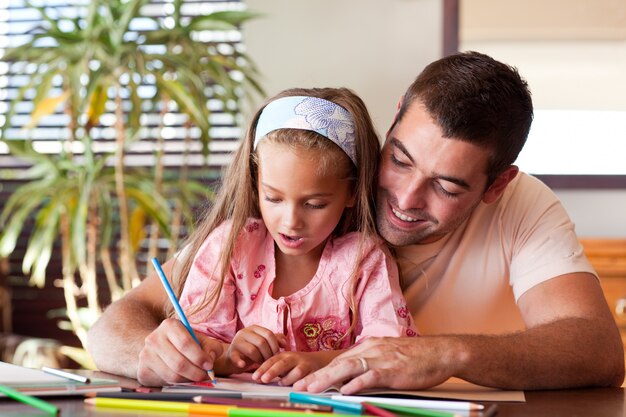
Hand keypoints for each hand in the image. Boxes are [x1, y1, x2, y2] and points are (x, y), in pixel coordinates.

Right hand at [137, 318, 222, 385]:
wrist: (159, 347)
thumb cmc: (184, 342)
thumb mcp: (199, 339)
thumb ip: (211, 346)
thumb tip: (210, 358)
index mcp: (169, 326)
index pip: (185, 343)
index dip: (199, 357)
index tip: (209, 365)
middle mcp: (154, 339)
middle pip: (178, 363)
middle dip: (196, 372)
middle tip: (206, 376)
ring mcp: (146, 355)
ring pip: (172, 375)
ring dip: (188, 379)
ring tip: (196, 377)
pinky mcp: (143, 370)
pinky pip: (164, 382)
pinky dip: (177, 383)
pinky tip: (183, 377)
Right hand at [223, 325, 286, 372]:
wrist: (234, 358)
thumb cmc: (252, 349)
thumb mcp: (263, 343)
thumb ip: (275, 340)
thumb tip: (285, 343)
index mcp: (254, 328)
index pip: (268, 333)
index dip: (275, 345)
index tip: (277, 354)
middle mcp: (244, 332)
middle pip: (261, 342)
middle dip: (268, 354)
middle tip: (270, 361)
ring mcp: (237, 342)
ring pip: (252, 350)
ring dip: (260, 360)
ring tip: (262, 364)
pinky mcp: (231, 353)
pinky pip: (236, 357)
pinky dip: (240, 362)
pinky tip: (243, 365)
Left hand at [252, 351, 329, 385]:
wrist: (318, 360)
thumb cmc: (296, 364)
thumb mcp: (284, 363)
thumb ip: (272, 369)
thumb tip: (257, 378)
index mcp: (284, 355)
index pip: (271, 360)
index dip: (263, 368)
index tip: (255, 377)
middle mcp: (294, 358)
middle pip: (282, 364)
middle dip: (272, 372)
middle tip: (263, 379)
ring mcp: (304, 364)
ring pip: (296, 372)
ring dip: (288, 380)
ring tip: (282, 383)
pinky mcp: (314, 371)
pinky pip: (307, 379)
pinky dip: (301, 384)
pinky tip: (296, 387)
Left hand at [293, 336, 458, 393]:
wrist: (442, 352)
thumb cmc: (419, 357)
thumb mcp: (390, 356)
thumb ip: (373, 364)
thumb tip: (355, 377)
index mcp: (370, 346)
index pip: (340, 359)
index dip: (321, 371)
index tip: (306, 380)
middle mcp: (372, 349)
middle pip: (338, 363)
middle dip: (316, 376)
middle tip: (298, 387)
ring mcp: (381, 358)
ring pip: (347, 368)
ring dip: (327, 380)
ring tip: (311, 389)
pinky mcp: (393, 370)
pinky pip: (370, 376)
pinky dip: (356, 383)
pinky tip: (345, 391)